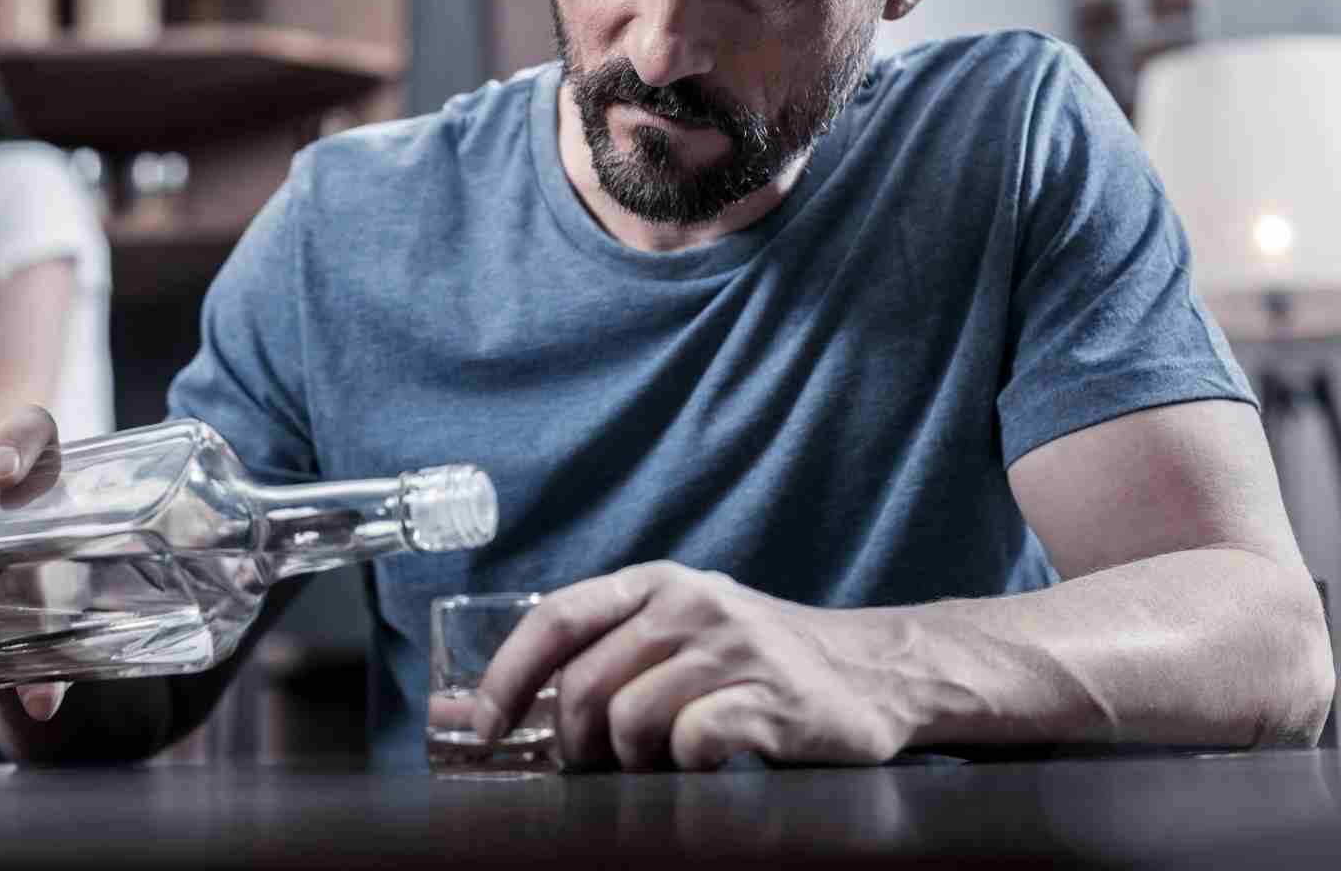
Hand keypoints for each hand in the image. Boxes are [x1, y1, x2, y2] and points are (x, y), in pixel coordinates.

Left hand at [473, 561, 915, 770]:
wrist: (873, 671)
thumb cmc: (757, 661)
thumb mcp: (680, 631)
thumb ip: (605, 654)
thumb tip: (490, 708)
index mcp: (653, 583)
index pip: (555, 619)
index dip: (505, 677)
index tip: (479, 727)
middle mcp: (688, 603)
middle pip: (583, 684)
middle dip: (571, 744)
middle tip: (593, 768)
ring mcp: (731, 647)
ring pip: (629, 719)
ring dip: (630, 762)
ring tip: (658, 765)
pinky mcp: (769, 696)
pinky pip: (690, 742)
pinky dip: (685, 767)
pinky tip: (706, 763)